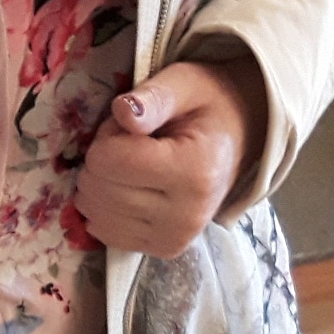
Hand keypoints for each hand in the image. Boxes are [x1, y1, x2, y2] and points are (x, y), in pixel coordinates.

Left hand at [76, 57, 268, 257]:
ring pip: (96, 213)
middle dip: (101, 159)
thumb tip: (122, 113)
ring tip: (134, 165)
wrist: (238, 139)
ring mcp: (176, 238)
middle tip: (132, 145)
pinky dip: (105, 208)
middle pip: (98, 188)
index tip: (132, 127)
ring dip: (102, 183)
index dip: (108, 135)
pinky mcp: (164, 250)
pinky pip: (105, 234)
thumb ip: (153, 97)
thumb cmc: (207, 106)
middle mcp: (188, 214)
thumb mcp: (184, 84)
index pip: (108, 159)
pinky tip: (130, 190)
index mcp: (194, 171)